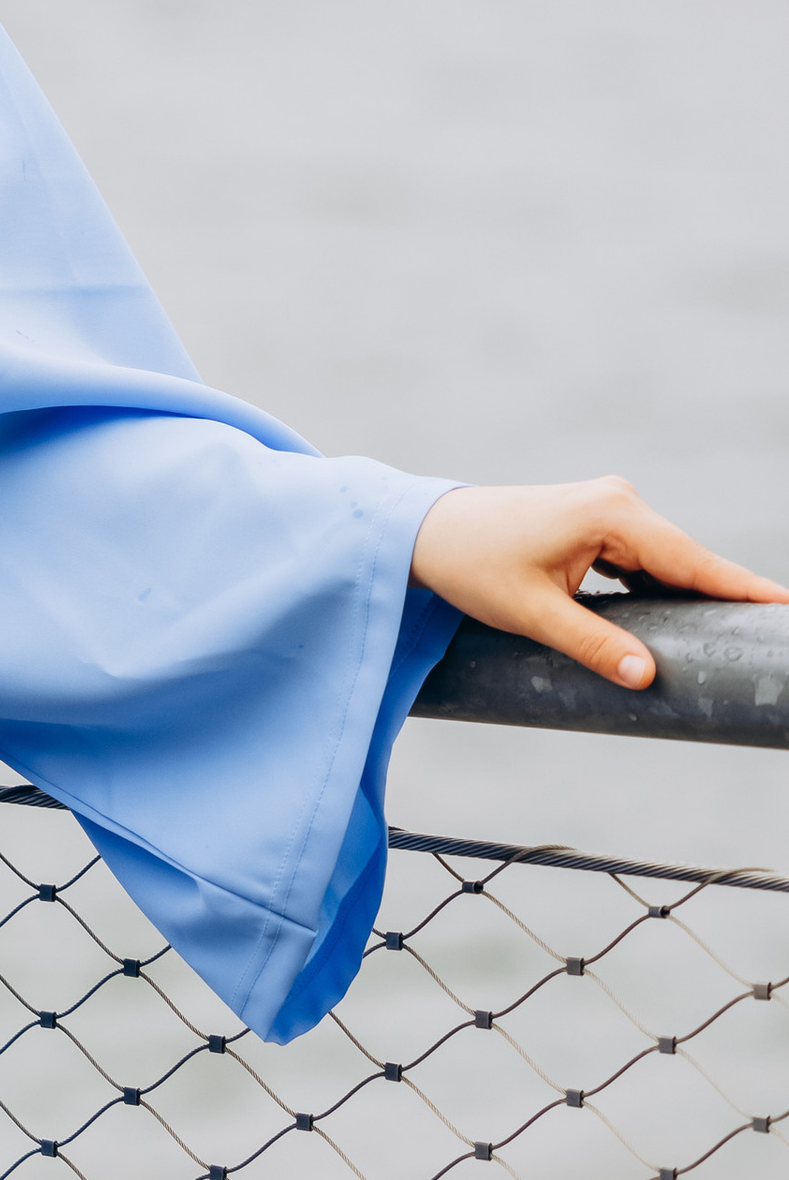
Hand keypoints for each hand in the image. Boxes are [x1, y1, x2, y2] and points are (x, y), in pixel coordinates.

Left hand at [411, 477, 788, 690]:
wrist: (427, 530)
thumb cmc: (473, 564)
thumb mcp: (532, 613)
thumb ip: (592, 645)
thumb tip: (647, 678)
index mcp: (611, 514)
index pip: (694, 561)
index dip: (744, 589)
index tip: (788, 608)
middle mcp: (618, 501)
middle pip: (689, 561)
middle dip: (730, 597)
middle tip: (774, 632)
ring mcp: (608, 509)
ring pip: (669, 562)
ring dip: (698, 594)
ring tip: (743, 630)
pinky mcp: (597, 523)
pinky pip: (646, 560)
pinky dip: (666, 587)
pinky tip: (690, 617)